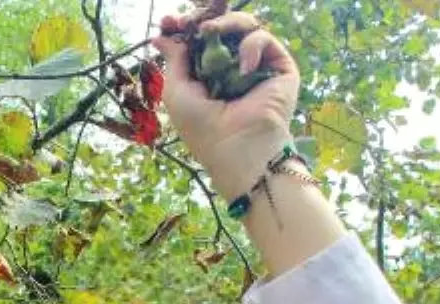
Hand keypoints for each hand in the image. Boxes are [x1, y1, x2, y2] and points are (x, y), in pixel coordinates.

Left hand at [152, 12, 300, 197]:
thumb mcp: (177, 92)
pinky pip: (263, 39)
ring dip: (226, 23)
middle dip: (204, 19)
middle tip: (192, 21)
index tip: (169, 21)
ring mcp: (255, 65)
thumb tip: (161, 36)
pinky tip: (242, 68)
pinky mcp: (279, 66)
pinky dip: (251, 46)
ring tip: (211, 31)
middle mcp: (232, 67)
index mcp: (208, 73)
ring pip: (244, 26)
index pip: (199, 40)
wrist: (237, 147)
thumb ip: (173, 60)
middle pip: (222, 28)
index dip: (185, 27)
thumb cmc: (202, 128)